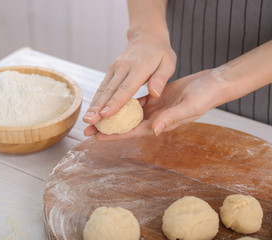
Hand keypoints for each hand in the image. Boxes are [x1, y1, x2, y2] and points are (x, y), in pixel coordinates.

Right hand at [83, 32, 175, 124]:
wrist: (146, 35)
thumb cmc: (160, 52)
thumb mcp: (168, 63)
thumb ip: (161, 78)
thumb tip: (155, 94)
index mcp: (139, 68)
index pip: (126, 88)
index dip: (115, 102)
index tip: (105, 114)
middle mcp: (123, 68)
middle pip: (109, 90)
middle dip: (98, 107)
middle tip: (90, 121)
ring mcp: (114, 68)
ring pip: (102, 89)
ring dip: (93, 105)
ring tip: (87, 120)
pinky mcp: (111, 71)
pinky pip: (102, 87)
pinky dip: (96, 100)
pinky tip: (91, 111)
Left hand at [84, 69, 228, 140]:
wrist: (213, 84)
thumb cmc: (204, 96)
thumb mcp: (189, 107)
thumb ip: (172, 118)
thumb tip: (155, 130)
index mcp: (161, 124)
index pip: (133, 132)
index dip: (115, 135)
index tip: (98, 138)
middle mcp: (155, 119)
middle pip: (126, 126)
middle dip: (108, 128)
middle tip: (88, 129)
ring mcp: (155, 109)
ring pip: (128, 114)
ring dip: (113, 115)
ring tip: (96, 116)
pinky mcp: (156, 98)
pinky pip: (136, 100)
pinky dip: (124, 100)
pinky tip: (113, 99)